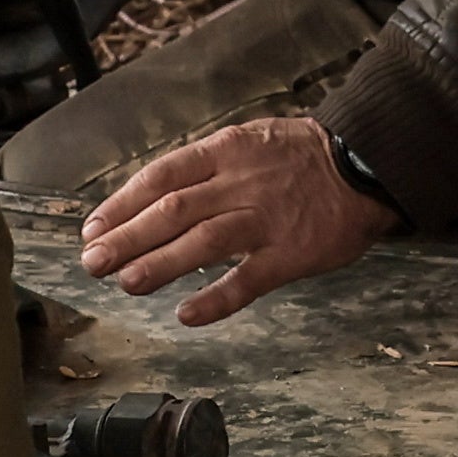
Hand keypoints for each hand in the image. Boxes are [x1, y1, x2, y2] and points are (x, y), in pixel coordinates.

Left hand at [79, 115, 396, 325]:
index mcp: (225, 152)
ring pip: (203, 242)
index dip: (122, 204)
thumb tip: (152, 197)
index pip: (161, 177)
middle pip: (173, 210)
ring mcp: (265, 220)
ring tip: (127, 284)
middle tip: (94, 262)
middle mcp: (240, 184)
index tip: (93, 228)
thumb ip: (205, 168)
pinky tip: (187, 315)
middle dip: (127, 237)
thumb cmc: (300, 157)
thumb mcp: (248, 141)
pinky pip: (248, 279)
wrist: (364, 164)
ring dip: (160, 264)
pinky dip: (216, 298)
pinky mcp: (290, 254)